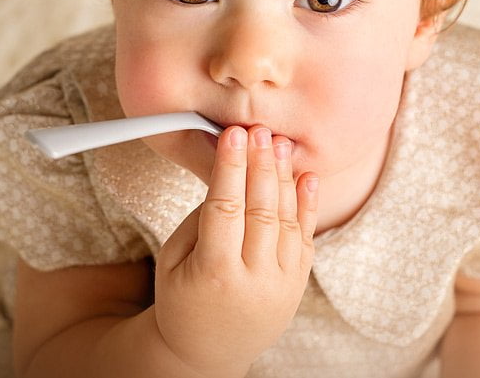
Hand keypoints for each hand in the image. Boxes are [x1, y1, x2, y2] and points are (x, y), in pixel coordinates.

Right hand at [152, 125, 318, 375]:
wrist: (208, 351)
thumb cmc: (182, 301)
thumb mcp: (172, 262)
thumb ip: (198, 221)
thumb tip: (228, 175)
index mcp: (214, 273)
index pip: (225, 208)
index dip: (231, 167)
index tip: (233, 135)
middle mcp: (253, 279)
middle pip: (260, 209)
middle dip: (261, 163)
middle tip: (260, 130)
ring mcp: (281, 283)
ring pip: (286, 219)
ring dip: (283, 177)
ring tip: (279, 143)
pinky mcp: (297, 284)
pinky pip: (305, 236)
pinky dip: (307, 203)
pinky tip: (304, 175)